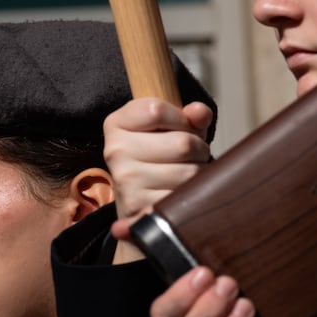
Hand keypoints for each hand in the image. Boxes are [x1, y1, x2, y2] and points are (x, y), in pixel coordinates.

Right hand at [104, 98, 213, 263]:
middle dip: (198, 150)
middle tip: (189, 157)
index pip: (157, 110)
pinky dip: (188, 197)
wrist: (136, 198)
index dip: (182, 119)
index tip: (181, 128)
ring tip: (184, 175)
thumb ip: (189, 116)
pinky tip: (178, 194)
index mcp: (116, 123)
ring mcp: (125, 180)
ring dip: (198, 174)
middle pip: (182, 143)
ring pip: (189, 172)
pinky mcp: (138, 206)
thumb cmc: (156, 156)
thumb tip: (201, 113)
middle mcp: (115, 151)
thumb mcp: (169, 127)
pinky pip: (182, 198)